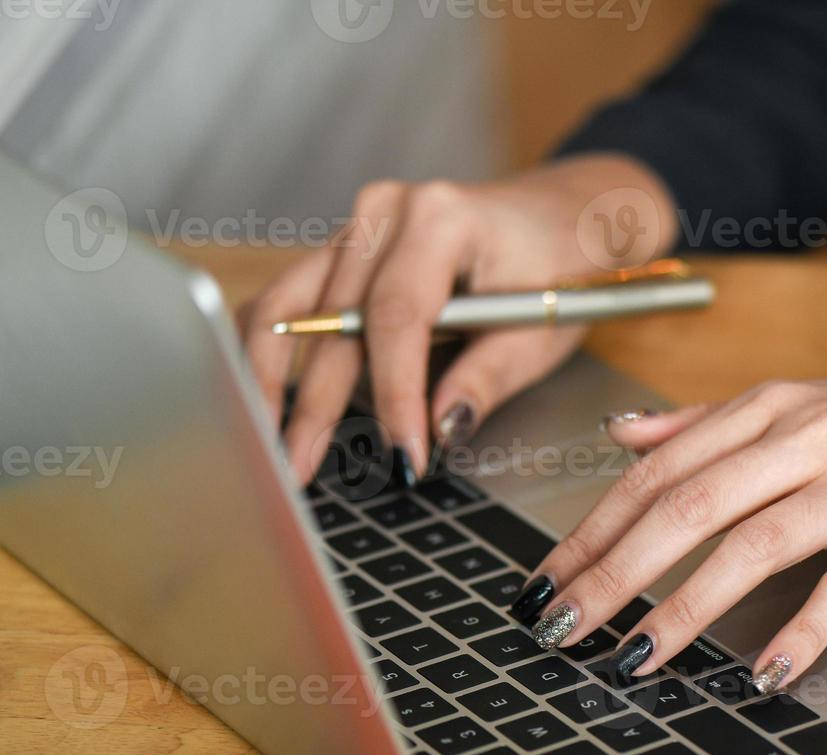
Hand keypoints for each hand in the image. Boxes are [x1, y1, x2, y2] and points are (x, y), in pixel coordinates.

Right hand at [240, 154, 677, 485]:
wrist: (563, 215)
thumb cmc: (559, 266)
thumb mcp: (539, 329)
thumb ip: (485, 378)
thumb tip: (437, 428)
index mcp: (442, 219)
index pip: (399, 316)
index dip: (394, 393)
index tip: (403, 452)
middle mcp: (387, 213)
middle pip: (331, 316)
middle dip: (315, 402)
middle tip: (299, 469)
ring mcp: (359, 226)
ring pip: (288, 302)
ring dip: (267, 375)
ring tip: (267, 441)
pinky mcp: (345, 249)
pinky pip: (293, 298)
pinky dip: (274, 348)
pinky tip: (263, 397)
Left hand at [512, 356, 826, 692]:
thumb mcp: (805, 410)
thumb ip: (709, 423)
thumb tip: (622, 433)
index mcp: (772, 408)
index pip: (657, 470)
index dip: (591, 528)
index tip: (542, 581)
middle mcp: (807, 436)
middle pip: (688, 504)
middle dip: (612, 572)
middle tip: (559, 627)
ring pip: (752, 543)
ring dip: (683, 609)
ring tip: (633, 659)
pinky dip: (801, 630)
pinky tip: (761, 671)